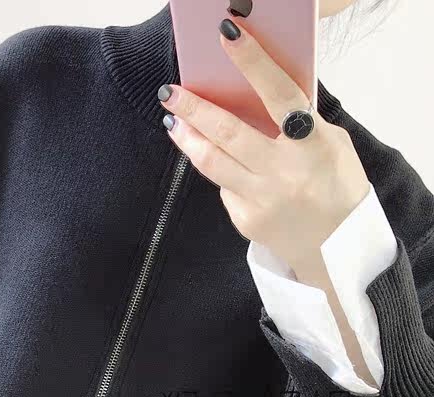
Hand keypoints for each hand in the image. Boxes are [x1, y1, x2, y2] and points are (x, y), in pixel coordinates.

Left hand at [159, 19, 369, 276]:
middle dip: (194, 108)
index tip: (228, 35)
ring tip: (173, 121)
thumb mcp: (332, 146)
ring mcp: (261, 200)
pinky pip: (224, 188)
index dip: (253, 62)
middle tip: (170, 91)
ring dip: (188, 138)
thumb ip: (299, 124)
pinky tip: (224, 168)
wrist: (337, 248)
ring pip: (212, 163)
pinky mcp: (245, 220)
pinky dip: (221, 173)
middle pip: (229, 133)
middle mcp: (284, 174)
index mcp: (312, 147)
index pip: (279, 95)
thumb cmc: (338, 188)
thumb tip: (258, 97)